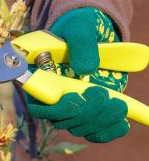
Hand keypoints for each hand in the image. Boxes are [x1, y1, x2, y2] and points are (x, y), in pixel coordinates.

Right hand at [27, 7, 128, 142]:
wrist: (91, 33)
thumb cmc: (78, 27)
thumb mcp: (79, 28)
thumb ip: (81, 44)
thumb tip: (86, 70)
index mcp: (40, 79)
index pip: (37, 105)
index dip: (54, 108)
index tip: (75, 97)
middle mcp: (53, 97)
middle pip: (61, 120)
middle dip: (84, 112)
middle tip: (102, 92)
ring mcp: (72, 106)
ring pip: (79, 128)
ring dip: (99, 120)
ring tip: (118, 104)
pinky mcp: (90, 111)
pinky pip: (95, 132)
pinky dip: (109, 131)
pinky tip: (123, 122)